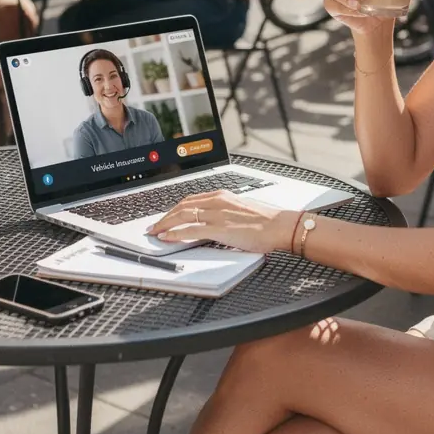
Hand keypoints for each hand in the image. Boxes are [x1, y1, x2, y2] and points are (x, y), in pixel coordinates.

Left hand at [147, 191, 298, 253]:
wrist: (278, 226)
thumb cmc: (264, 221)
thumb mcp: (240, 210)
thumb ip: (225, 213)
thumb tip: (213, 222)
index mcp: (222, 196)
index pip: (190, 200)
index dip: (175, 209)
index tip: (167, 216)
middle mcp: (217, 201)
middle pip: (183, 206)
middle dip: (166, 216)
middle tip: (155, 226)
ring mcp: (217, 214)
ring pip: (183, 215)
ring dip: (166, 224)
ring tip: (156, 232)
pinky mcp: (219, 228)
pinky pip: (191, 229)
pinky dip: (175, 233)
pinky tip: (167, 237)